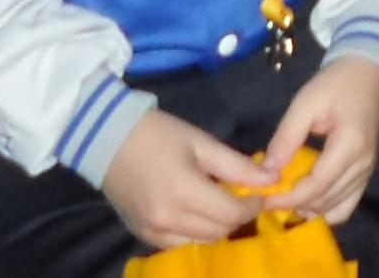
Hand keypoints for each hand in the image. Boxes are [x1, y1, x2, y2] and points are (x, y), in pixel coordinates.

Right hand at [103, 109, 273, 249]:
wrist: (106, 137)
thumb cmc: (157, 133)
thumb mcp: (199, 141)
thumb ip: (236, 164)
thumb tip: (272, 178)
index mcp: (184, 191)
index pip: (232, 213)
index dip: (252, 205)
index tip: (259, 192)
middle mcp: (168, 219)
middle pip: (219, 231)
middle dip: (236, 216)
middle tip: (239, 195)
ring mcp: (153, 231)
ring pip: (203, 242)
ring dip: (217, 226)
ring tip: (216, 202)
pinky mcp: (143, 235)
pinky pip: (180, 244)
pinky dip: (194, 233)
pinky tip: (194, 212)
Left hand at [262, 57, 378, 223]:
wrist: (368, 73)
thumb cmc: (336, 83)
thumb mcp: (306, 102)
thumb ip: (287, 137)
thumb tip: (267, 170)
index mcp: (350, 146)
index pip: (317, 186)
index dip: (289, 197)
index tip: (263, 198)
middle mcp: (363, 166)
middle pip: (326, 201)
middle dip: (294, 204)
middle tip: (267, 196)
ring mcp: (367, 172)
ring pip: (337, 209)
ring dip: (309, 208)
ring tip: (284, 197)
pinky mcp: (366, 174)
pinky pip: (347, 204)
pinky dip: (326, 208)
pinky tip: (306, 198)